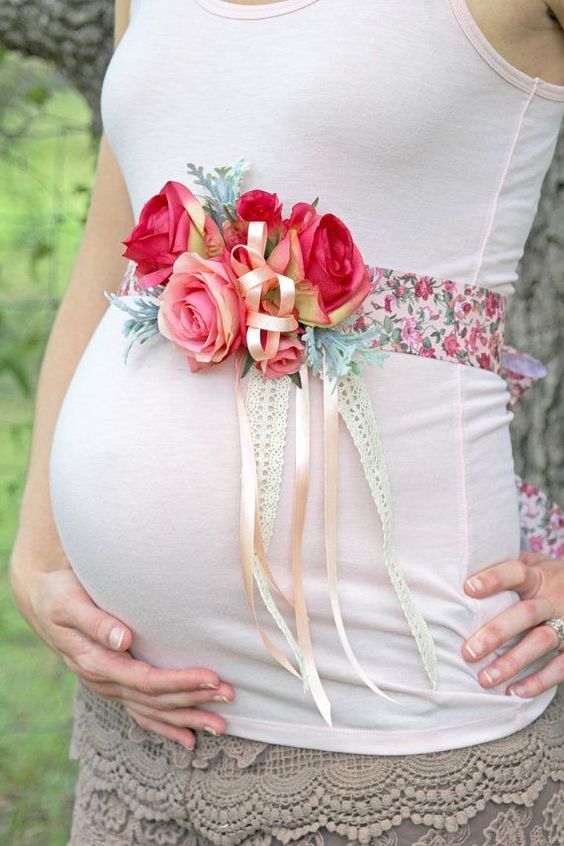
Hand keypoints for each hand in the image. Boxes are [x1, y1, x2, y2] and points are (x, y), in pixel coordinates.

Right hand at [10, 557, 233, 748]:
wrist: (43, 601)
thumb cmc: (60, 595)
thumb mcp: (71, 603)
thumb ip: (96, 622)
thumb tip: (124, 640)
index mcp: (95, 662)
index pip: (145, 679)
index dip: (179, 681)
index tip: (211, 678)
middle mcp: (103, 681)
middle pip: (154, 699)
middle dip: (194, 700)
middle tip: (229, 697)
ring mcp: (109, 687)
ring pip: (152, 711)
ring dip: (187, 718)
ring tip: (220, 725)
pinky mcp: (115, 685)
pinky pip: (142, 713)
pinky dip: (166, 727)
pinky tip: (189, 739)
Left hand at [461, 550, 563, 695]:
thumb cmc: (546, 580)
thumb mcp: (533, 565)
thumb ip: (504, 565)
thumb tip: (457, 567)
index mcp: (538, 576)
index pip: (516, 572)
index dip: (494, 579)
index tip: (468, 589)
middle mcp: (552, 599)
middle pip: (525, 613)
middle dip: (496, 633)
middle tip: (469, 652)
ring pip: (541, 641)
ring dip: (513, 662)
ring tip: (485, 679)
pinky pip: (560, 666)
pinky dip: (538, 681)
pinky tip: (514, 692)